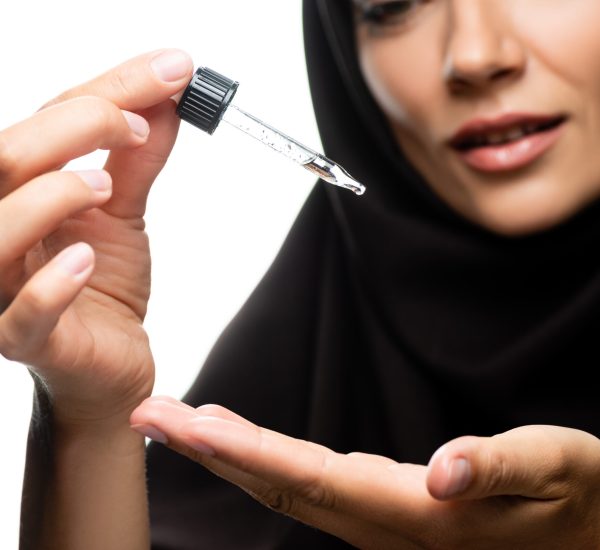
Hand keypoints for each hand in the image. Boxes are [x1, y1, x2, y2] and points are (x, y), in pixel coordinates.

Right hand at [0, 50, 193, 425]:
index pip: (46, 121)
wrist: (111, 358)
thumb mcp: (122, 213)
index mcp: (20, 192)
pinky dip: (53, 282)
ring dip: (56, 193)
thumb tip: (163, 101)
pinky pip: (23, 313)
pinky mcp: (26, 340)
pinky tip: (85, 259)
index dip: (108, 90)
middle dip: (78, 125)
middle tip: (138, 126)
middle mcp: (2, 231)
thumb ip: (136, 160)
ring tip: (104, 186)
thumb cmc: (103, 286)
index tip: (169, 74)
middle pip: (5, 159)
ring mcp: (4, 289)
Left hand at [131, 397, 599, 548]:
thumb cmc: (578, 500)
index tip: (186, 424)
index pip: (311, 478)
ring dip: (228, 453)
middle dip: (209, 451)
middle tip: (151, 414)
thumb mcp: (556, 470)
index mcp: (417, 513)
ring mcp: (381, 520)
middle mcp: (386, 522)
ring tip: (181, 421)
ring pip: (286, 486)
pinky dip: (263, 459)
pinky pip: (307, 484)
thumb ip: (498, 469)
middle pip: (279, 485)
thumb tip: (444, 472)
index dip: (244, 451)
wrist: (591, 536)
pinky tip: (242, 440)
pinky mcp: (386, 509)